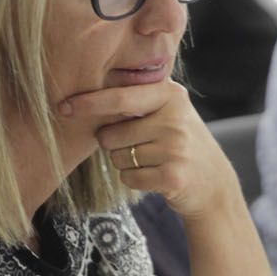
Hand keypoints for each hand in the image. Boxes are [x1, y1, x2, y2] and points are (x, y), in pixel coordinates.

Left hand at [60, 80, 238, 220]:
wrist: (212, 181)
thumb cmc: (177, 141)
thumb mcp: (167, 110)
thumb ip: (136, 99)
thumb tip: (82, 98)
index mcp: (170, 94)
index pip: (120, 98)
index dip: (88, 103)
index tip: (63, 107)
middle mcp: (175, 118)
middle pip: (111, 134)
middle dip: (112, 144)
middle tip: (137, 145)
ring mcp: (176, 148)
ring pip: (118, 158)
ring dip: (125, 163)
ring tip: (151, 160)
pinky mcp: (173, 176)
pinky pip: (128, 178)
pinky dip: (134, 180)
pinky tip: (155, 175)